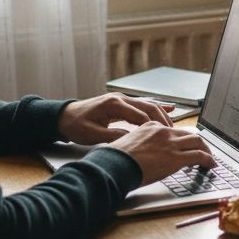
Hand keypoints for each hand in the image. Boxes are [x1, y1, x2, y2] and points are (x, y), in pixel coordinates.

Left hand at [58, 93, 173, 144]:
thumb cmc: (76, 125)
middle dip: (163, 121)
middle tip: (174, 134)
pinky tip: (171, 109)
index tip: (164, 138)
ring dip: (163, 115)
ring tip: (174, 128)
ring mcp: (123, 99)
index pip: (141, 116)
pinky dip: (158, 107)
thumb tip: (133, 139)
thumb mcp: (92, 134)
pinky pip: (144, 104)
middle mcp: (121, 99)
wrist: (64, 117)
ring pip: (149, 105)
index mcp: (114, 105)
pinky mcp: (123, 103)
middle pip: (150, 107)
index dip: (154, 128)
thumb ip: (113, 136)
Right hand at [107, 122, 214, 185]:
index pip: (172, 130)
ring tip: (209, 158)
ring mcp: (170, 144)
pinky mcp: (176, 157)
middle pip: (188, 133)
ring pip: (197, 142)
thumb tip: (145, 155)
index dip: (181, 139)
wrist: (113, 166)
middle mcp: (162, 132)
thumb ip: (140, 145)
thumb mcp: (127, 145)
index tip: (184, 146)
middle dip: (198, 142)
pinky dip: (208, 160)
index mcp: (150, 126)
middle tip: (203, 150)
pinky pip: (199, 156)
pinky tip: (210, 165)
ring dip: (206, 150)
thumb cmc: (114, 160)